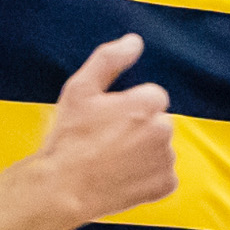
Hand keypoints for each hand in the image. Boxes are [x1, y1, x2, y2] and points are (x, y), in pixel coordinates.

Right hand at [28, 36, 174, 219]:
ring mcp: (166, 159)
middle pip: (158, 122)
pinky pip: (163, 175)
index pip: (152, 97)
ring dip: (144, 152)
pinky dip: (148, 178)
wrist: (63, 188)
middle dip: (140, 128)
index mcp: (148, 102)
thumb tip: (134, 41)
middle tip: (108, 142)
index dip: (129, 107)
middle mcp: (164, 129)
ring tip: (113, 161)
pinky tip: (123, 177)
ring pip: (160, 149)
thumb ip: (110, 59)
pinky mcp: (165, 185)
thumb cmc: (70, 137)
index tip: (108, 120)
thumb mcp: (80, 88)